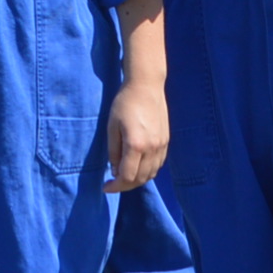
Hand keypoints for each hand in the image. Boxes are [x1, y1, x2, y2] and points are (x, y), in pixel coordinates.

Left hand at [104, 76, 168, 192]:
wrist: (146, 85)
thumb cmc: (124, 103)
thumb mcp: (111, 127)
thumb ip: (113, 151)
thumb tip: (115, 170)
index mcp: (136, 145)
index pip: (127, 177)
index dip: (115, 186)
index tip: (106, 186)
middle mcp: (152, 148)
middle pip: (140, 179)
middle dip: (125, 186)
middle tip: (113, 183)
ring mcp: (162, 145)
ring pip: (151, 174)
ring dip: (137, 180)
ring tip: (124, 175)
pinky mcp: (166, 141)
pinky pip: (158, 164)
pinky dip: (147, 171)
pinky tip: (137, 166)